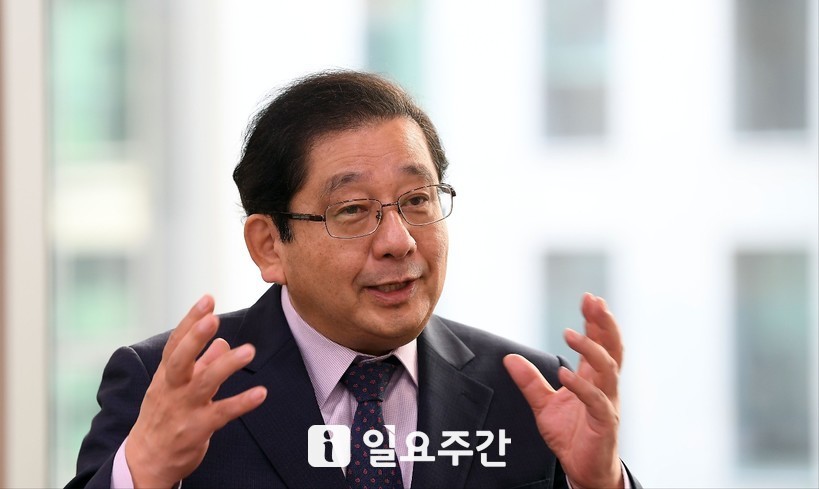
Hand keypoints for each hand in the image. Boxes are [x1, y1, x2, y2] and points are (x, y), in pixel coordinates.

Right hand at [125, 295, 267, 488]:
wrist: (147, 460)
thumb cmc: (164, 416)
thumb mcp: (176, 387)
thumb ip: (200, 363)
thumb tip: (221, 342)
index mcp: (166, 375)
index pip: (176, 343)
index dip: (190, 321)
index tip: (207, 299)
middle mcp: (172, 388)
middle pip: (180, 359)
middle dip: (195, 337)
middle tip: (213, 318)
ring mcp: (183, 408)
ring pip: (203, 383)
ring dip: (226, 365)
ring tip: (249, 350)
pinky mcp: (197, 429)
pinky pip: (222, 413)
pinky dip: (242, 402)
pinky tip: (260, 393)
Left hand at [503, 294, 623, 488]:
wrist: (582, 469)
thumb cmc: (571, 436)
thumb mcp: (543, 404)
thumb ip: (530, 381)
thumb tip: (510, 358)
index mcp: (592, 378)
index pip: (599, 342)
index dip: (595, 320)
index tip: (589, 298)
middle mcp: (604, 386)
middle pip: (611, 348)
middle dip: (604, 323)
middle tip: (593, 302)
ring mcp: (607, 403)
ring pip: (608, 369)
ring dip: (591, 349)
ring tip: (570, 334)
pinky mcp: (604, 422)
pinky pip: (596, 400)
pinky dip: (581, 386)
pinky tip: (565, 374)